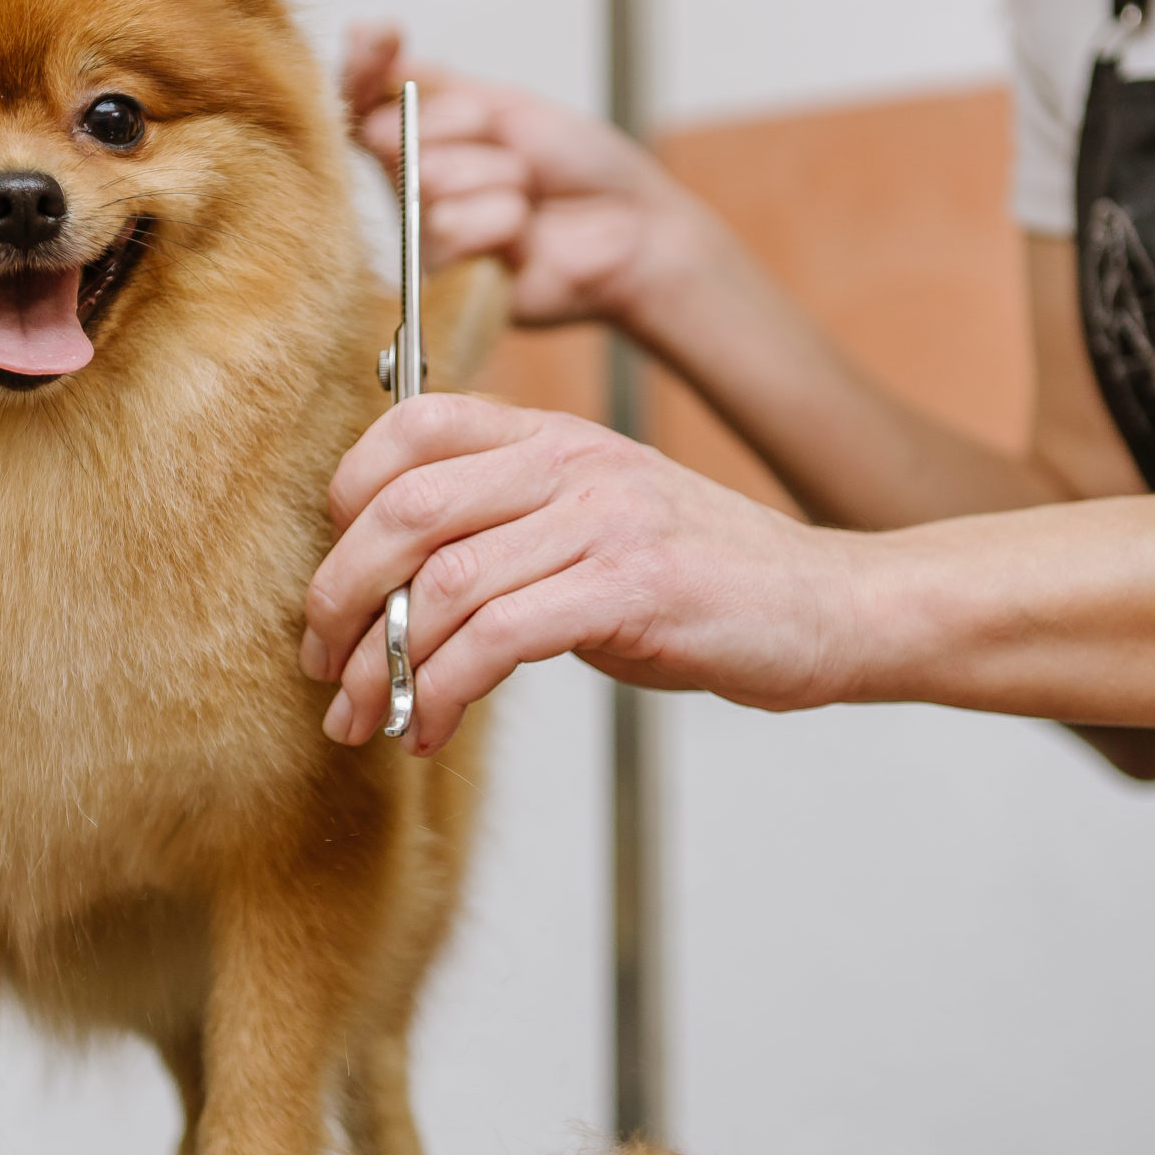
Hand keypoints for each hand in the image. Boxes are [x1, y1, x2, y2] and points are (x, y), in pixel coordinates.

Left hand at [300, 394, 863, 750]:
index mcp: (554, 435)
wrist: (833, 607)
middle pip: (405, 506)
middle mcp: (573, 461)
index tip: (332, 581)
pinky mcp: (633, 587)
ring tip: (363, 715)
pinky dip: (445, 691)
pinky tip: (432, 728)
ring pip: (443, 580)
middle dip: (339, 595)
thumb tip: (393, 589)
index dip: (344, 498)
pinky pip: (500, 637)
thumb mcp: (597, 525)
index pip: (411, 425)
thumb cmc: (707, 581)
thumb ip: (508, 529)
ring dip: (384, 662)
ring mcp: (605, 519)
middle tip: (321, 664)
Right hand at [341, 23, 726, 331]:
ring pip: (427, 182)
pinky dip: (501, 220)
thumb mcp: (505, 103)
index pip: (357, 98)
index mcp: (419, 141)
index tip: (379, 37)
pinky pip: (450, 230)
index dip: (360, 65)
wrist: (634, 224)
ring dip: (496, 176)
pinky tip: (525, 233)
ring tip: (529, 196)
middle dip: (467, 128)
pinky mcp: (447, 282)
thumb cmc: (580, 166)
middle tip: (518, 152)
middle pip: (391, 135)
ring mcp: (427, 235)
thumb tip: (360, 34)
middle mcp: (411, 188)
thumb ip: (431, 81)